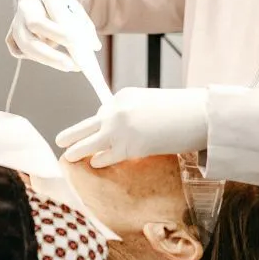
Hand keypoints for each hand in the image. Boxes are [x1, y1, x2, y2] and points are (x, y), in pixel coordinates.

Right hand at [6, 0, 100, 72]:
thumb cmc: (56, 4)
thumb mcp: (70, 7)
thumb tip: (95, 46)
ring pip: (29, 53)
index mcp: (28, 7)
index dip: (54, 33)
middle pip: (29, 45)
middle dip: (52, 57)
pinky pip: (26, 55)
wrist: (40, 2)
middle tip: (72, 65)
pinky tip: (58, 60)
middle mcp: (18, 23)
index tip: (73, 40)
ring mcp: (15, 36)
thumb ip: (83, 24)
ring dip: (51, 61)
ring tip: (73, 66)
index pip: (37, 23)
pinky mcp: (16, 45)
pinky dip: (43, 59)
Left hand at [56, 87, 208, 167]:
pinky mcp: (128, 147)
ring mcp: (120, 130)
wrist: (198, 115)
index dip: (100, 124)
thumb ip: (131, 112)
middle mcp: (116, 111)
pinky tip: (94, 163)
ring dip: (77, 151)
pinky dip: (98, 160)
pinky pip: (105, 156)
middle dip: (71, 134)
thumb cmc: (180, 110)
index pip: (103, 112)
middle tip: (60, 140)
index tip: (91, 131)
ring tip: (68, 156)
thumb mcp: (149, 103)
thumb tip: (119, 128)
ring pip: (89, 143)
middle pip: (86, 125)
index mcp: (122, 96)